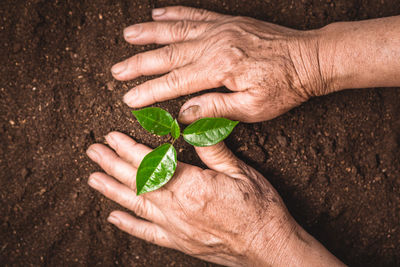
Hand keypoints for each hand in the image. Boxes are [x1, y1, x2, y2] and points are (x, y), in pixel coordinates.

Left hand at [86, 132, 343, 265]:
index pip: (152, 163)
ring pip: (136, 206)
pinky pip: (148, 234)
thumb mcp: (241, 172)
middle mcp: (177, 209)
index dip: (129, 149)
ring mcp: (176, 228)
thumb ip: (213, 150)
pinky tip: (114, 217)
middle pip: (137, 183)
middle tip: (94, 151)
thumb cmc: (260, 210)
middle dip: (112, 165)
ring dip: (112, 191)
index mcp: (193, 187)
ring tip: (94, 178)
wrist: (270, 248)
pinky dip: (129, 225)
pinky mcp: (180, 243)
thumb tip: (195, 125)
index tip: (113, 137)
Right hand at [111, 6, 327, 122]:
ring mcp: (221, 29)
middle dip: (139, 64)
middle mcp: (215, 44)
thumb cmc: (284, 87)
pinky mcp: (227, 22)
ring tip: (127, 36)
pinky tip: (158, 13)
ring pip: (176, 31)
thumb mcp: (252, 108)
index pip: (174, 82)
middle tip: (116, 71)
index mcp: (220, 69)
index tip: (128, 98)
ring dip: (149, 34)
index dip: (149, 91)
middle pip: (168, 55)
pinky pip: (195, 15)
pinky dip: (174, 13)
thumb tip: (183, 113)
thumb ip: (215, 109)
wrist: (309, 58)